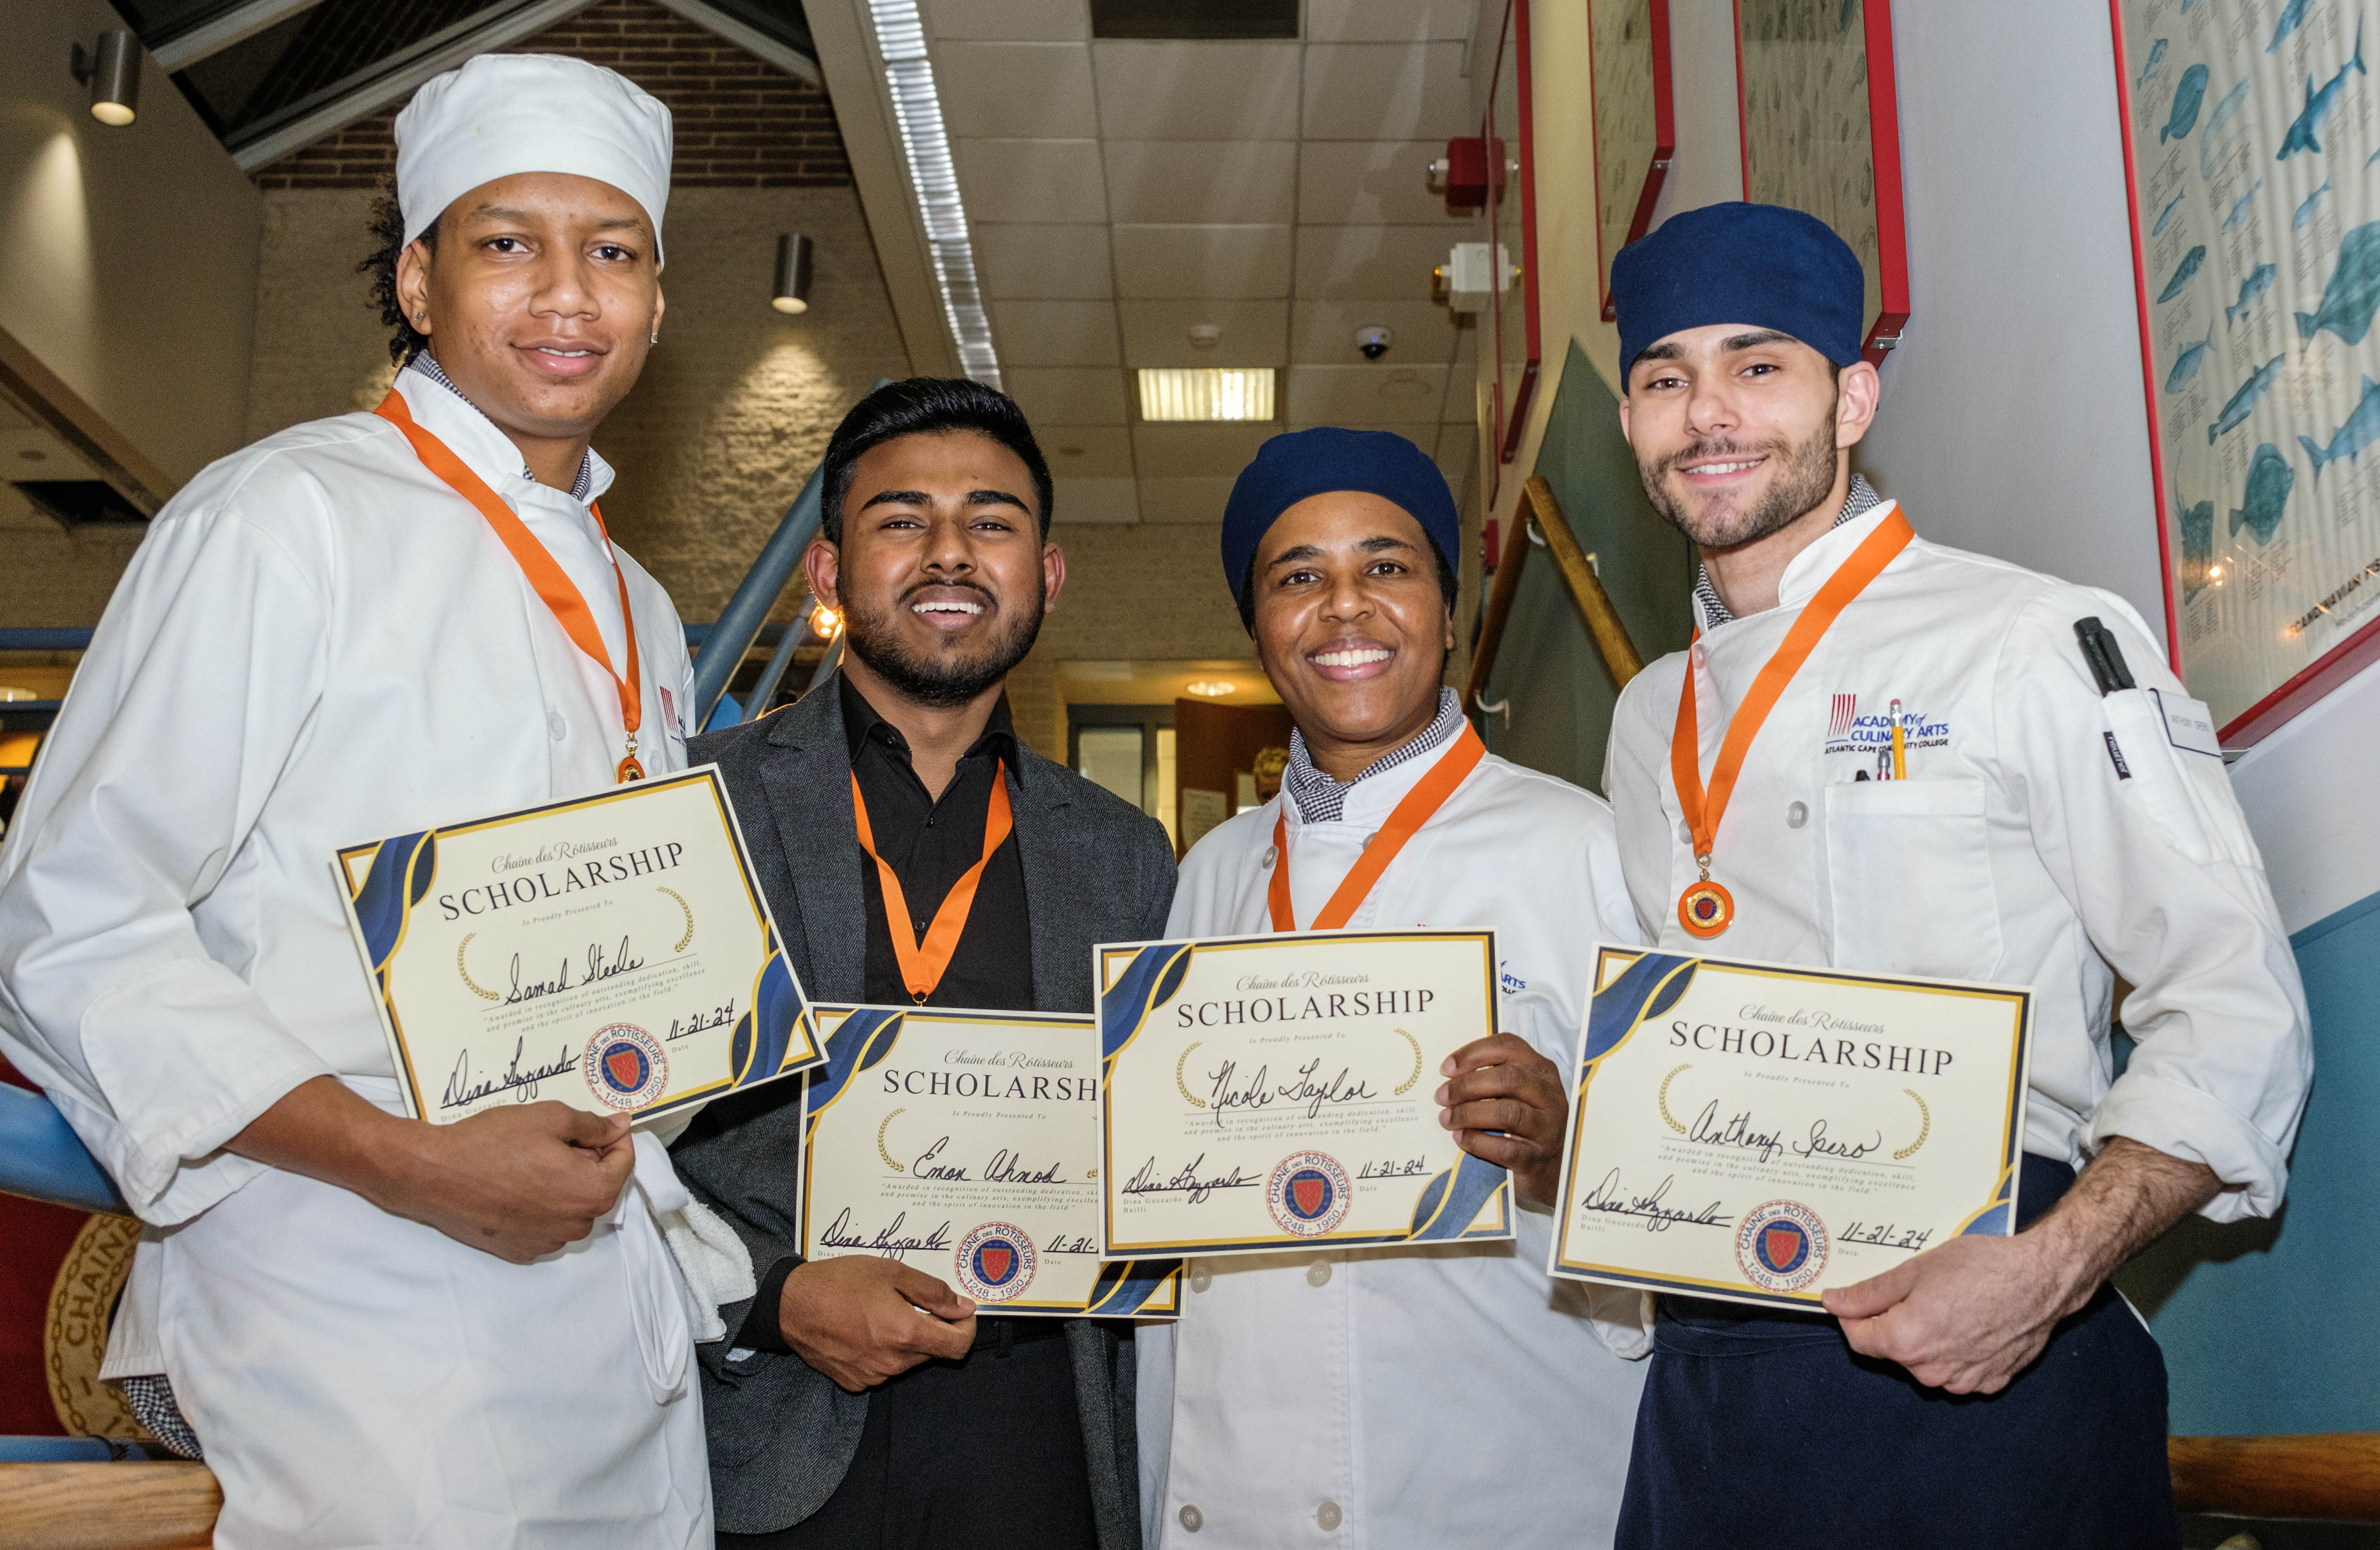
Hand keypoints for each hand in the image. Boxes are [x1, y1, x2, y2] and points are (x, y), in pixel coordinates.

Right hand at [378, 1101, 636, 1263]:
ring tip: (531, 1162)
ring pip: (571, 1208)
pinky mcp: (520, 1250)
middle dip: (587, 1162)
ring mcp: (546, 1242)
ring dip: (563, 1186)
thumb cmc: (492, 1143)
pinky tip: (515, 1186)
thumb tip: (619, 1127)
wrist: (435, 1174)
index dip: (615, 1139)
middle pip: (598, 1188)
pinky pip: (545, 1225)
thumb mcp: (551, 1118)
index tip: (602, 1126)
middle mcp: (575, 1225)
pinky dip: (540, 1206)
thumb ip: (593, 1126)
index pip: (624, 1163)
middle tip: (557, 1140)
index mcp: (592, 1192)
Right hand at [777, 1256, 975, 1391]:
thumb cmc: (840, 1282)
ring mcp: (873, 1376)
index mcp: (906, 1334)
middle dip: (934, 1328)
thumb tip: (963, 1307)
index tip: (960, 1311)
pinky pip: (884, 1368)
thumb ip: (933, 1292)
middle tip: (914, 1301)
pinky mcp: (855, 1382)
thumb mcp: (892, 1272)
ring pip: (909, 1360)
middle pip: (933, 1351)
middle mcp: (893, 1362)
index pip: (958, 1347)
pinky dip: (885, 1350)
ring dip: (908, 1339)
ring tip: (883, 1311)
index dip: (967, 1329)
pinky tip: (866, 1329)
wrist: (791, 1306)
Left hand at [1436, 1032, 1568, 1208]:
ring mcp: (1548, 1128)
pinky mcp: (1538, 1159)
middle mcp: (1550, 1096)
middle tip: (1441, 1096)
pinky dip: (1477, 1141)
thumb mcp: (1518, 1094)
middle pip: (1508, 1079)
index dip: (1474, 1053)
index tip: (1446, 1068)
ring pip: (1508, 1112)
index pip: (1509, 1047)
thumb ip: (1493, 1078)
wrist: (1551, 1172)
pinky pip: (1505, 1148)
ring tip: (1446, 1118)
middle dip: (1467, 1085)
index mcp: (1542, 1071)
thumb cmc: (1525, 1125)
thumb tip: (1450, 1074)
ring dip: (1469, 1113)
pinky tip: (1460, 1138)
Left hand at [1820, 1136, 2220, 1393]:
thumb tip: (1833, 1302)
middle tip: (1917, 1292)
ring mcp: (1963, 1381)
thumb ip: (1870, 1292)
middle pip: (1892, 1350)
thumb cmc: (1981, 1267)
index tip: (1861, 1298)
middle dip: (1894, 1323)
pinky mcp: (1989, 1382)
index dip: (1855, 1315)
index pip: (1857, 1338)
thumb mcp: (1916, 1270)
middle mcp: (1931, 1371)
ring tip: (1949, 1304)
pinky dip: (1956, 1350)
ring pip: (1925, 1362)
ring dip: (1926, 1338)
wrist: (2042, 1278)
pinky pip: (1957, 1369)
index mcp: (1906, 1341)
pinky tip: (1971, 1322)